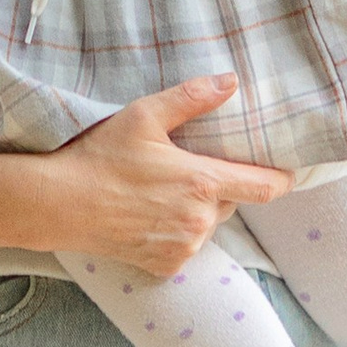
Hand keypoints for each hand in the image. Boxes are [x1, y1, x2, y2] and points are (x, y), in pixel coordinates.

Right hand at [0, 76, 291, 274]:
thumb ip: (192, 98)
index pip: (265, 187)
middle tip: (186, 169)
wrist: (60, 204)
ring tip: (159, 193)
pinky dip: (175, 232)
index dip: (280, 178)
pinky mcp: (166, 265)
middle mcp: (200, 220)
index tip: (286, 172)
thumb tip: (232, 81)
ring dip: (196, 210)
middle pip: (230, 201)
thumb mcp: (144, 116)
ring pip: (207, 224)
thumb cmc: (101, 156)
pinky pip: (185, 246)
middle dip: (217, 186)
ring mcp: (184, 246)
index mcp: (203, 182)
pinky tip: (148, 217)